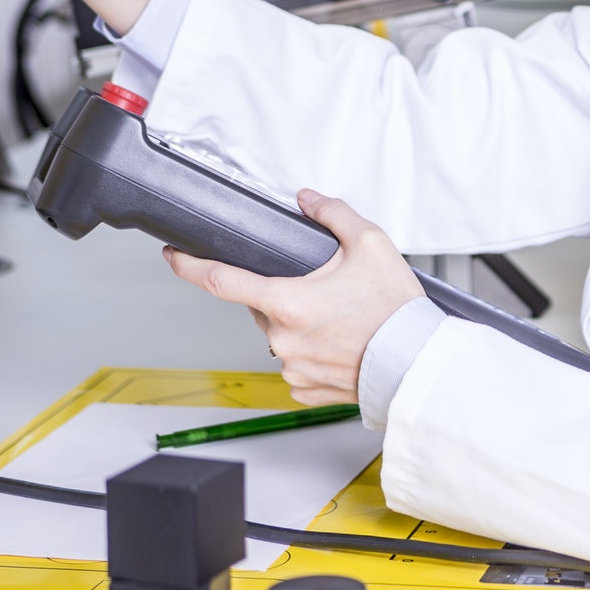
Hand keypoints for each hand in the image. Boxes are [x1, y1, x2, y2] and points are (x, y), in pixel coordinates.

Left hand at [164, 189, 424, 406]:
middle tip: (327, 293)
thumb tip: (308, 200)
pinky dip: (311, 352)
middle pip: (263, 306)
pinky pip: (295, 364)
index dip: (189, 265)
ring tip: (342, 322)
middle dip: (285, 294)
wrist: (416, 363)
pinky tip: (340, 345)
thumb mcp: (370, 244)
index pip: (221, 280)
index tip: (173, 256)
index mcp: (287, 301)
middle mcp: (281, 338)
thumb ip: (332, 214)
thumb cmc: (395, 311)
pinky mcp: (303, 390)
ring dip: (300, 325)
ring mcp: (291, 367)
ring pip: (280, 336)